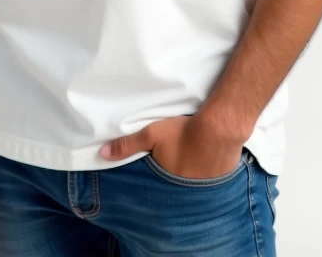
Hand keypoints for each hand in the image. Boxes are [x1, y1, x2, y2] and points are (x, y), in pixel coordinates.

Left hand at [98, 112, 247, 179]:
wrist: (220, 128)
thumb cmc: (183, 133)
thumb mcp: (151, 134)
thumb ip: (127, 145)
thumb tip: (102, 154)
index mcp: (166, 183)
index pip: (155, 191)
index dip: (152, 186)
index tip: (149, 183)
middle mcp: (184, 192)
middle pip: (173, 190)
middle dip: (169, 185)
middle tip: (168, 173)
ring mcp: (203, 189)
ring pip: (190, 187)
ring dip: (187, 180)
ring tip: (185, 168)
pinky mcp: (219, 181)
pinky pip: (208, 183)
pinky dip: (204, 175)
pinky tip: (203, 164)